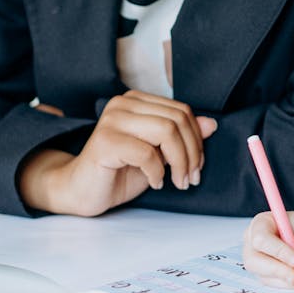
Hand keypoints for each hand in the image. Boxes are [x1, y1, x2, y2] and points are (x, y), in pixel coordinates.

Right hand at [19, 90, 216, 215]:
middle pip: (176, 120)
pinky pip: (146, 152)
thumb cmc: (119, 172)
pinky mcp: (104, 141)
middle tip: (191, 178)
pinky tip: (155, 183)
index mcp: (137, 101)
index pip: (181, 111)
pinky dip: (157, 172)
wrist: (81, 192)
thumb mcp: (158, 154)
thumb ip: (181, 137)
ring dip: (179, 162)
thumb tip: (212, 124)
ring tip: (178, 182)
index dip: (197, 139)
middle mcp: (123, 103)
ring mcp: (112, 120)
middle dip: (192, 152)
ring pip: (165, 131)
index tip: (197, 166)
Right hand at [243, 209, 293, 290]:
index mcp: (262, 223)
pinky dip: (293, 285)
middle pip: (254, 261)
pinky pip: (275, 284)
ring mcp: (257, 261)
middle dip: (279, 272)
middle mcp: (253, 242)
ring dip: (290, 281)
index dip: (277, 251)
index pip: (261, 239)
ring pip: (266, 277)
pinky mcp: (265, 276)